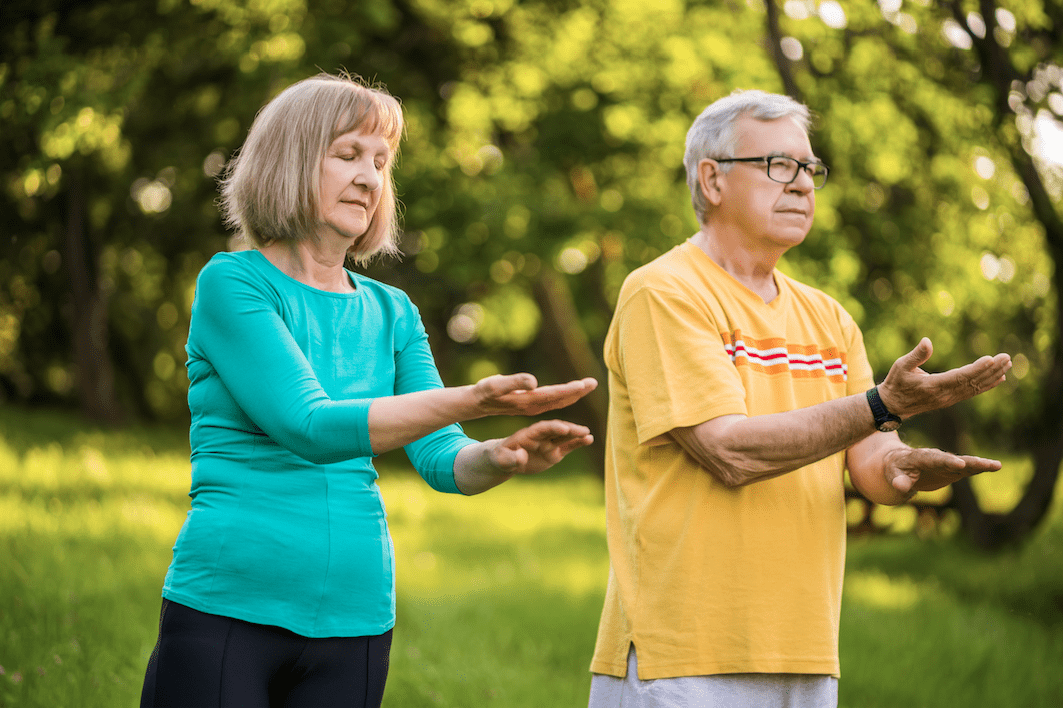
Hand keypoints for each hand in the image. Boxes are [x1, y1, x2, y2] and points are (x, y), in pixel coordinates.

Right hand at [470, 374, 597, 417]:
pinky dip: (563, 396)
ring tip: (587, 385)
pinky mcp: (530, 404)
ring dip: (573, 393)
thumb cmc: (484, 391)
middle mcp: (533, 405)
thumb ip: (515, 382)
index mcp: (528, 401)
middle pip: (560, 399)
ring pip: (558, 400)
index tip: (584, 385)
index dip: (569, 390)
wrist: (477, 403)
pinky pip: (552, 401)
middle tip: (593, 383)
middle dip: (577, 391)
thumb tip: (534, 381)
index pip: (553, 395)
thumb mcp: (496, 385)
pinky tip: (570, 392)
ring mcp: (532, 406)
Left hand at [487, 420, 593, 475]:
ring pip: (565, 437)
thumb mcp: (501, 459)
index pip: (541, 429)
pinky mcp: (555, 452)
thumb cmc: (500, 457)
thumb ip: (511, 458)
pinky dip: (578, 443)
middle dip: (569, 430)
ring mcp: (549, 443)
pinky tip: (589, 440)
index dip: (552, 428)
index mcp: (527, 434)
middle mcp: (541, 436)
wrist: (505, 460)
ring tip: (588, 435)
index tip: (563, 428)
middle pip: (556, 430)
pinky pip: (568, 446)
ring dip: (577, 435)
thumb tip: (522, 457)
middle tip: (582, 430)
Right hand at [877, 338, 1010, 418]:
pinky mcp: (950, 399)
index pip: (960, 376)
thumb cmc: (895, 383)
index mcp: (933, 386)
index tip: (992, 359)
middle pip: (973, 382)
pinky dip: (987, 385)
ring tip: (1007, 364)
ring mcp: (949, 399)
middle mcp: (945, 395)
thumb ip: (916, 355)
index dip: (977, 368)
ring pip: (976, 387)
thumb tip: (927, 341)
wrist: (892, 406)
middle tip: (1007, 357)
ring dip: (992, 376)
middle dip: (991, 369)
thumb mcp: (900, 366)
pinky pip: (972, 392)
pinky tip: (998, 378)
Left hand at [883, 446, 1001, 494]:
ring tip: (996, 465)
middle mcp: (937, 458)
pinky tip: (995, 467)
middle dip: (968, 462)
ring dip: (980, 464)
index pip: (935, 460)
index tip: (959, 464)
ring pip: (965, 463)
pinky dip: (980, 468)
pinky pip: (968, 469)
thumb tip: (902, 488)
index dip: (947, 461)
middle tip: (984, 464)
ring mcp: (947, 464)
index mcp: (921, 457)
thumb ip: (898, 481)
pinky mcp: (954, 470)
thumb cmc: (895, 468)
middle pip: (954, 460)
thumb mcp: (892, 475)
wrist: (900, 462)